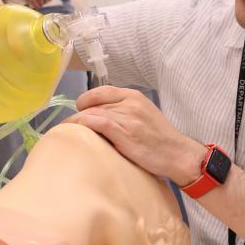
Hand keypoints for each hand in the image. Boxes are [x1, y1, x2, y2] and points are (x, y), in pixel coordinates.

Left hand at [65, 86, 205, 184]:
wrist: (178, 154)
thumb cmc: (160, 140)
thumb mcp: (144, 116)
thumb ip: (124, 111)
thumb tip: (99, 117)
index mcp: (133, 96)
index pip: (101, 91)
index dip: (86, 100)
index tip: (80, 111)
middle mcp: (129, 103)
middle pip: (94, 103)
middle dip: (79, 114)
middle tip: (70, 126)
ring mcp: (127, 117)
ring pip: (91, 113)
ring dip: (75, 122)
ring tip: (66, 131)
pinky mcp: (125, 132)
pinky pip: (96, 122)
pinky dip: (81, 125)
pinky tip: (73, 131)